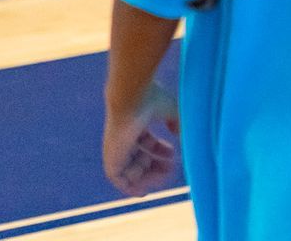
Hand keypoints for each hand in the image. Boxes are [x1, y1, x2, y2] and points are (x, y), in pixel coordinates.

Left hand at [102, 82, 179, 196]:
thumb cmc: (152, 100)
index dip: (160, 150)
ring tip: (164, 177)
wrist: (131, 98)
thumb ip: (177, 121)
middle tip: (171, 170)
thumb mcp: (172, 109)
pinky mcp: (111, 158)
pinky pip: (118, 179)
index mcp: (135, 123)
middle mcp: (124, 137)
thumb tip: (179, 134)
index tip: (174, 154)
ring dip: (148, 177)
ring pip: (130, 170)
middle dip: (156, 166)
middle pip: (139, 158)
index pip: (145, 142)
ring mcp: (116, 149)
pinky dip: (130, 187)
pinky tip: (144, 192)